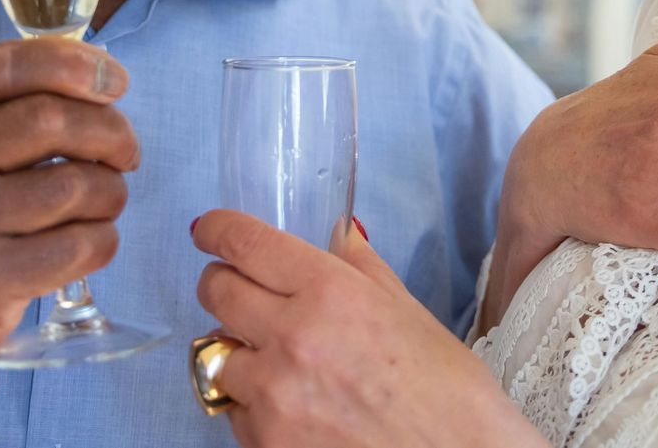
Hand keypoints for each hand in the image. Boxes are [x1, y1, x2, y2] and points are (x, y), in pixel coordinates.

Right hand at [0, 38, 138, 379]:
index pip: (3, 69)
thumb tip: (99, 78)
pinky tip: (89, 239)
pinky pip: (78, 246)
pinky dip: (102, 238)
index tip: (116, 82)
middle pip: (49, 120)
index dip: (74, 64)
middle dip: (109, 131)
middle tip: (125, 151)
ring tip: (104, 200)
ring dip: (110, 190)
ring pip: (74, 186)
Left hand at [193, 212, 545, 447]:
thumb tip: (340, 233)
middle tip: (239, 289)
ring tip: (278, 361)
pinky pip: (234, 411)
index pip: (247, 243)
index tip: (208, 230)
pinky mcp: (266, 442)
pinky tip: (289, 404)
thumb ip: (361, 268)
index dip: (218, 230)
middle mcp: (292, 336)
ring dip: (239, 350)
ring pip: (217, 355)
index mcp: (330, 292)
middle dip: (222, 283)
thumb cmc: (448, 393)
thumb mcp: (409, 311)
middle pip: (216, 292)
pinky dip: (250, 403)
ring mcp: (274, 395)